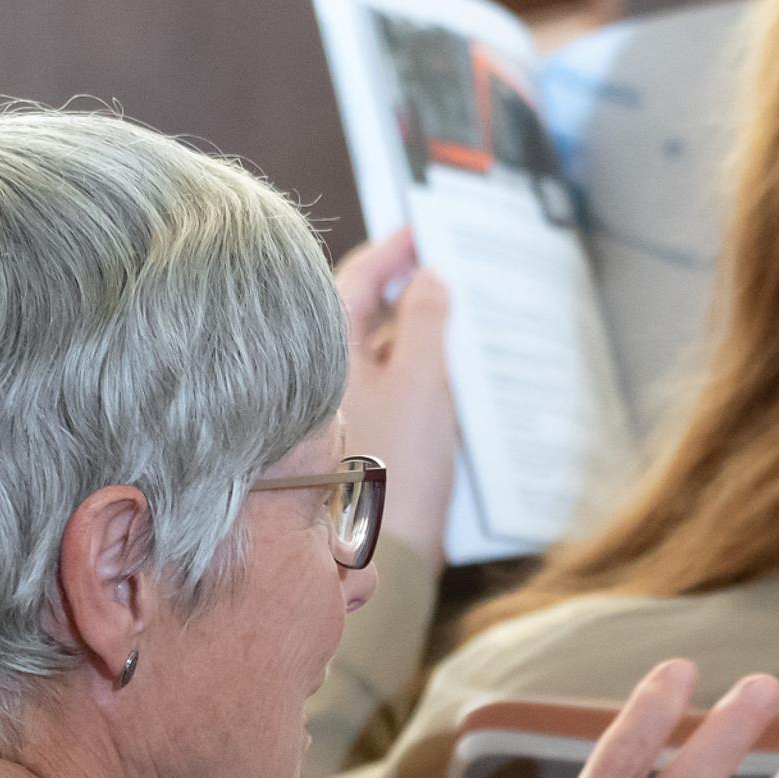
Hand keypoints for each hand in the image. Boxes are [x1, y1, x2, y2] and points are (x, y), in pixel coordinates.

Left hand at [334, 231, 458, 561]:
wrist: (386, 550)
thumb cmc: (397, 466)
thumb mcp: (422, 380)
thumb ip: (427, 320)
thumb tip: (429, 277)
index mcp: (325, 348)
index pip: (356, 278)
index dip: (393, 249)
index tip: (422, 227)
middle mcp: (323, 372)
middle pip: (365, 311)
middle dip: (405, 284)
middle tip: (442, 259)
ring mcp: (340, 404)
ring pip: (379, 348)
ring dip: (415, 325)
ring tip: (455, 305)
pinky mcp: (360, 433)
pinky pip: (388, 382)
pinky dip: (416, 364)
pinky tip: (446, 363)